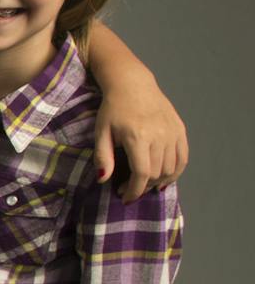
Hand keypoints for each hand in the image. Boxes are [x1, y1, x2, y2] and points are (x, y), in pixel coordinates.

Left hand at [95, 84, 186, 200]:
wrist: (133, 85)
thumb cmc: (113, 109)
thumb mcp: (101, 132)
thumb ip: (103, 157)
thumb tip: (103, 179)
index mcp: (138, 137)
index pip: (142, 173)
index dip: (134, 190)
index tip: (125, 198)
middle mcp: (159, 136)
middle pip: (157, 173)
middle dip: (143, 187)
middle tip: (129, 189)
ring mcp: (172, 133)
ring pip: (171, 168)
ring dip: (158, 181)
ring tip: (144, 184)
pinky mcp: (180, 130)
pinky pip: (183, 158)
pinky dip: (176, 172)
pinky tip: (164, 178)